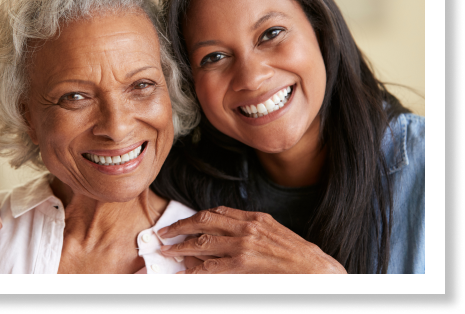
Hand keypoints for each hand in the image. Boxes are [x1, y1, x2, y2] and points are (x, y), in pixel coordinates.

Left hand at [158, 206, 346, 273]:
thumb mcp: (274, 232)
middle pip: (204, 221)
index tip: (183, 222)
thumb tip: (225, 233)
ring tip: (167, 250)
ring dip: (181, 246)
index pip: (216, 212)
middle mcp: (246, 227)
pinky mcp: (243, 265)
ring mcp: (243, 245)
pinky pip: (211, 266)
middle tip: (164, 233)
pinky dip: (194, 268)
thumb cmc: (298, 255)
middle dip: (180, 227)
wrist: (317, 270)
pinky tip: (184, 271)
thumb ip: (250, 229)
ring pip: (203, 242)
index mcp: (254, 217)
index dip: (195, 217)